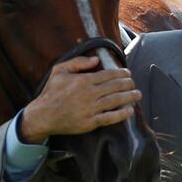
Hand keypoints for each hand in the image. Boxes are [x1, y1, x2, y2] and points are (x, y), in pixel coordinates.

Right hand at [19, 55, 140, 143]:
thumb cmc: (52, 91)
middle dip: (128, 84)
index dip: (121, 73)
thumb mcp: (59, 70)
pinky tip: (129, 110)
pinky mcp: (91, 122)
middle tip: (134, 83)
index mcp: (84, 80)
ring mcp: (91, 109)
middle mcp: (90, 94)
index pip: (108, 75)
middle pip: (115, 87)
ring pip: (115, 101)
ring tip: (137, 94)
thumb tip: (96, 59)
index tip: (127, 73)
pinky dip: (121, 114)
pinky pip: (110, 118)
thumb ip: (78, 62)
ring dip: (129, 97)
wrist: (44, 115)